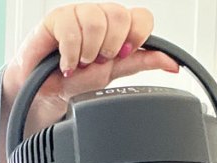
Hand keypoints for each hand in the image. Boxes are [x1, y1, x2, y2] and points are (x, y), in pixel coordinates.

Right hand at [2, 3, 178, 139]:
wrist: (43, 93)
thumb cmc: (75, 81)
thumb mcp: (114, 74)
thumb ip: (143, 62)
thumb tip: (172, 62)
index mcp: (118, 28)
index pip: (141, 17)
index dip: (137, 35)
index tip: (124, 54)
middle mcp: (100, 18)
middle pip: (120, 15)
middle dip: (111, 46)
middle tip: (99, 61)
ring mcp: (78, 15)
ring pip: (97, 19)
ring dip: (89, 50)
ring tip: (81, 63)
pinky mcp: (56, 18)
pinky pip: (71, 26)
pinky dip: (71, 51)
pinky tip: (67, 62)